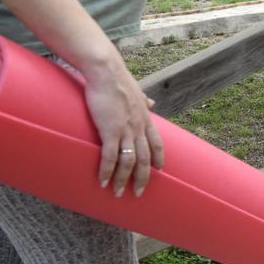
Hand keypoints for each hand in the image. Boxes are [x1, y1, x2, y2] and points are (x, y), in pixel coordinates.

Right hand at [80, 48, 164, 197]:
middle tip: (138, 193)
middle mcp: (139, 126)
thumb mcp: (137, 90)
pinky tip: (103, 181)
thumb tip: (152, 102)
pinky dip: (108, 172)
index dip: (158, 158)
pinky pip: (111, 157)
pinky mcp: (110, 130)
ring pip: (129, 162)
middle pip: (145, 159)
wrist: (106, 71)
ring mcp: (126, 129)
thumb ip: (144, 100)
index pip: (157, 143)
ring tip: (118, 193)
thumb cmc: (118, 79)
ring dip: (124, 180)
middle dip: (142, 178)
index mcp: (145, 118)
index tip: (160, 171)